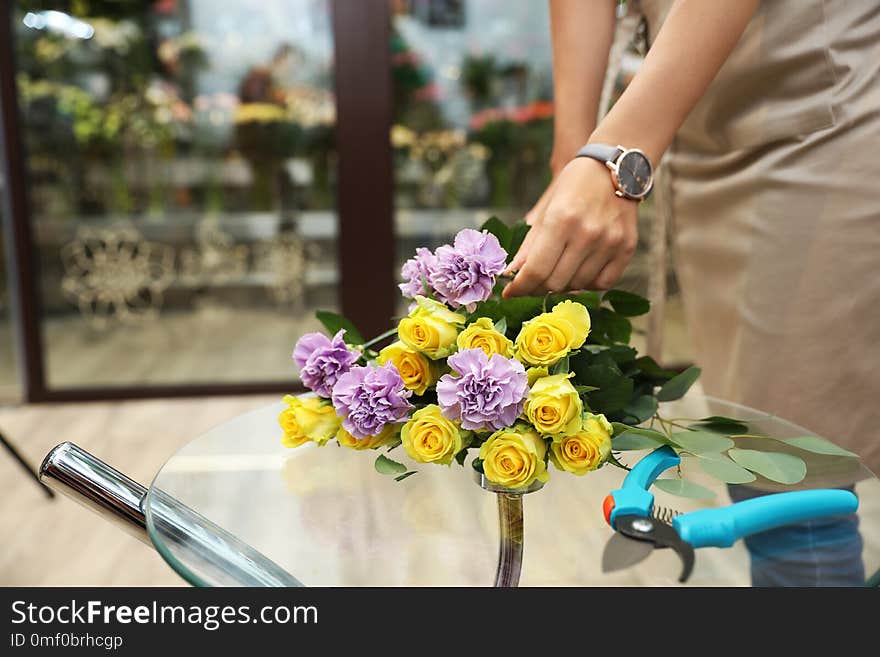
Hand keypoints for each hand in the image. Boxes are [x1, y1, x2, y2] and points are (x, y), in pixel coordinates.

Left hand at [502, 157, 638, 297]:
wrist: (616, 168)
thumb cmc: (575, 185)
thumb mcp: (547, 209)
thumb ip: (529, 246)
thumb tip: (511, 275)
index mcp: (561, 220)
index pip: (536, 270)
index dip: (519, 287)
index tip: (510, 292)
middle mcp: (587, 234)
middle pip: (555, 283)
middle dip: (537, 288)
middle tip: (530, 284)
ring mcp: (610, 243)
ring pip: (578, 286)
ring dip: (561, 286)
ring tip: (555, 273)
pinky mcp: (627, 248)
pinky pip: (603, 283)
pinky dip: (587, 284)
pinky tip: (579, 272)